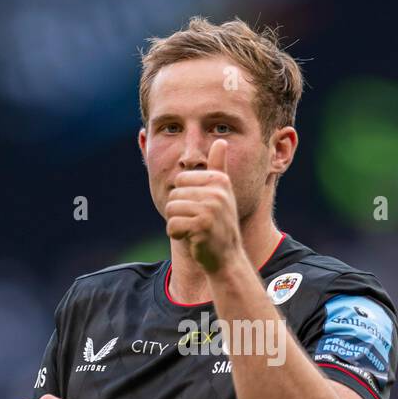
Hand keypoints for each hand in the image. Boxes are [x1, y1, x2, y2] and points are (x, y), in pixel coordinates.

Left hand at [164, 139, 242, 273]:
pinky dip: (176, 234)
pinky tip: (191, 239)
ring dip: (177, 224)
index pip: (181, 180)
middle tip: (197, 223)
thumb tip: (221, 141)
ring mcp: (211, 209)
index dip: (184, 197)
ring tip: (194, 230)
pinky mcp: (202, 226)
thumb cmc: (219, 224)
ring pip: (171, 209)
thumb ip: (219, 167)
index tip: (200, 208)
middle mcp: (217, 192)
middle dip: (179, 212)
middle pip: (174, 195)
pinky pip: (172, 225)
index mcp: (219, 180)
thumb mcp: (222, 193)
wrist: (226, 257)